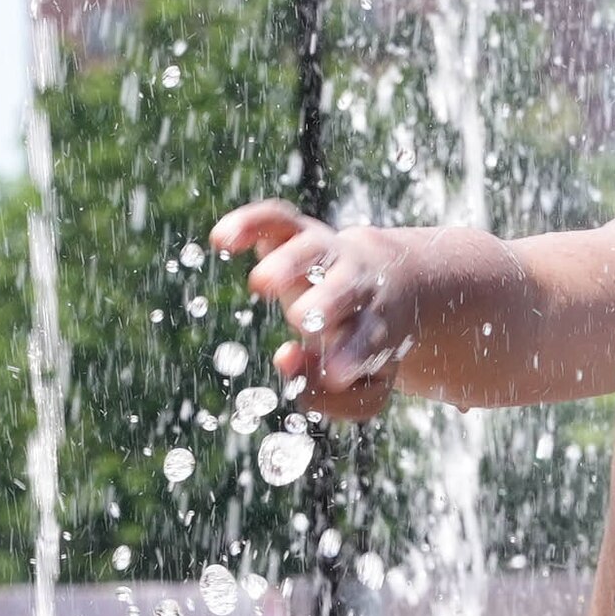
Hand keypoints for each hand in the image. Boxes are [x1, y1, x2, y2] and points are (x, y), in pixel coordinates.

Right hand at [210, 200, 419, 416]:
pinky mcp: (301, 232)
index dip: (352, 356)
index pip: (368, 340)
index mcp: (376, 326)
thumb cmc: (367, 345)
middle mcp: (357, 285)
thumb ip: (334, 396)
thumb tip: (284, 359)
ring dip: (289, 263)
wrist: (393, 281)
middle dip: (327, 303)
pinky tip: (221, 239)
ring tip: (260, 284)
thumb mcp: (366, 385)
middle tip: (304, 320)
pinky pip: (277, 219)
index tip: (335, 374)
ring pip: (313, 249)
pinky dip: (250, 222)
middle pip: (345, 288)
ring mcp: (330, 255)